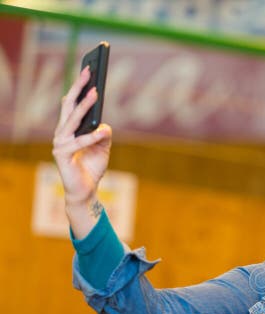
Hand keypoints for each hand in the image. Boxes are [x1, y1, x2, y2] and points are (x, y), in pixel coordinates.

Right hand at [52, 66, 111, 208]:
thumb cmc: (92, 167)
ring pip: (72, 120)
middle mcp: (61, 132)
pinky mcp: (62, 155)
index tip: (89, 70)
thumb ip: (103, 134)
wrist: (85, 191)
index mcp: (69, 128)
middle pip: (69, 105)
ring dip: (84, 105)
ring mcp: (60, 143)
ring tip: (95, 93)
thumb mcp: (103, 147)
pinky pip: (78, 143)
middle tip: (89, 71)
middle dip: (79, 87)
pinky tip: (102, 130)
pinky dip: (91, 137)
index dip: (80, 87)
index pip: (72, 103)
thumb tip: (104, 124)